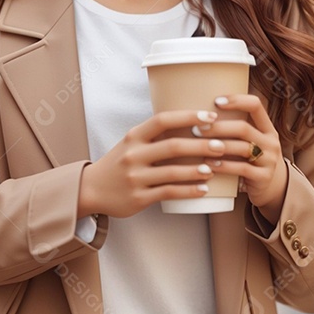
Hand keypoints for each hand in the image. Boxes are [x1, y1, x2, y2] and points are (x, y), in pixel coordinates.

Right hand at [79, 109, 225, 218]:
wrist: (91, 189)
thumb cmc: (119, 163)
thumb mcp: (131, 143)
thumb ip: (155, 135)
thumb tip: (193, 123)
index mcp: (134, 136)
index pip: (163, 120)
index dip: (188, 116)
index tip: (211, 116)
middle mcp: (134, 154)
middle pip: (173, 146)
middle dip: (201, 145)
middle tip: (222, 145)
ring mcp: (135, 177)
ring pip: (173, 172)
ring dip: (197, 170)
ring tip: (214, 168)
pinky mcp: (139, 197)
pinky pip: (168, 193)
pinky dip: (188, 191)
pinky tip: (204, 190)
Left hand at [194, 94, 287, 224]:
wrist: (273, 188)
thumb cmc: (252, 160)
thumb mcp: (251, 142)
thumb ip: (235, 129)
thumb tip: (201, 112)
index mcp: (267, 128)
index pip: (255, 105)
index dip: (236, 100)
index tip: (216, 101)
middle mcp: (271, 142)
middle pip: (243, 128)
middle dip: (218, 127)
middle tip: (197, 129)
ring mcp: (270, 160)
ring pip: (243, 148)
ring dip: (218, 146)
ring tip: (199, 145)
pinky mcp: (264, 178)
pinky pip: (242, 169)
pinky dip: (224, 166)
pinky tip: (208, 165)